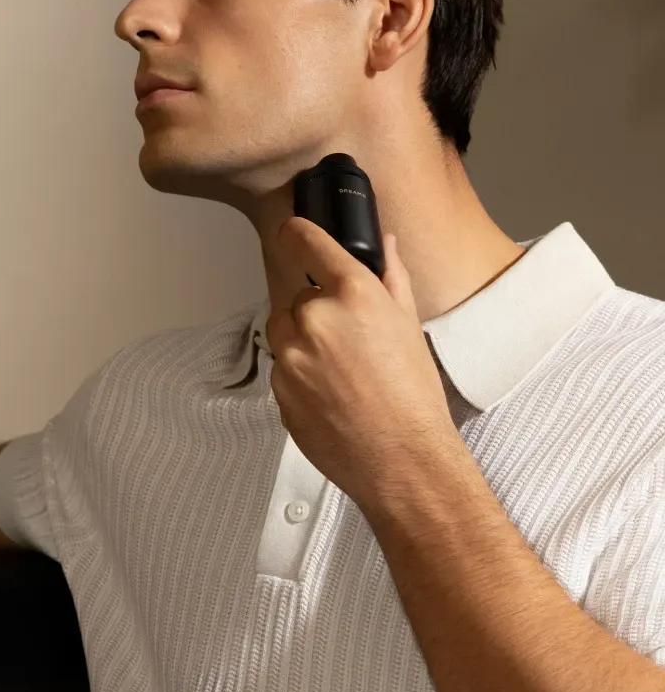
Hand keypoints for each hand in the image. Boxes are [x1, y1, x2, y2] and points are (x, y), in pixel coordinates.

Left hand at [266, 217, 459, 517]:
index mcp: (352, 293)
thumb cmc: (414, 396)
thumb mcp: (409, 326)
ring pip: (286, 334)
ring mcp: (291, 355)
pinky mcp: (278, 388)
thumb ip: (391, 276)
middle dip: (317, 314)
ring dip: (304, 344)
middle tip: (350, 345)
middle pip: (298, 299)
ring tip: (342, 375)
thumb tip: (385, 243)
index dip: (296, 233)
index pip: (307, 242)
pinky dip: (299, 378)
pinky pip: (282, 370)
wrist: (402, 459)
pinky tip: (332, 397)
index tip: (291, 232)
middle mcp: (315, 317)